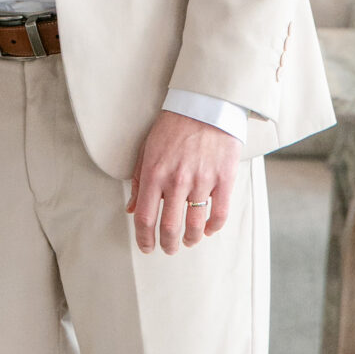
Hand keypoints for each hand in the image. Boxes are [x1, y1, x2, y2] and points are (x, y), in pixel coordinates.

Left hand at [127, 111, 241, 255]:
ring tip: (189, 241)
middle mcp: (176, 180)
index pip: (145, 217)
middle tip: (168, 249)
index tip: (146, 247)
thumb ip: (140, 181)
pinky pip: (219, 213)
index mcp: (154, 173)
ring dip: (191, 239)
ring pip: (195, 225)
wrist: (205, 105)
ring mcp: (201, 180)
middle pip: (169, 227)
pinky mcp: (224, 178)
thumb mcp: (148, 149)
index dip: (144, 238)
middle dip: (167, 244)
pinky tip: (209, 230)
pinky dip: (213, 227)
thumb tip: (131, 208)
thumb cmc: (173, 126)